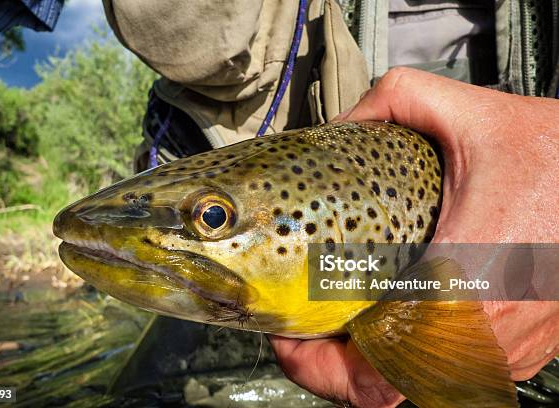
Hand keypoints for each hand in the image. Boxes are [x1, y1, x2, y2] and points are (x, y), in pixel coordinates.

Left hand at [270, 67, 558, 406]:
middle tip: (299, 339)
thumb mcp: (470, 111)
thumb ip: (395, 101)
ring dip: (369, 364)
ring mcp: (512, 344)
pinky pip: (451, 372)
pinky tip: (384, 328)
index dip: (325, 366)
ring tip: (333, 330)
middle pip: (391, 386)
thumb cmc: (555, 153)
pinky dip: (408, 360)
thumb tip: (340, 125)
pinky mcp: (522, 346)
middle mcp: (494, 323)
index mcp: (471, 272)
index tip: (290, 341)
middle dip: (334, 369)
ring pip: (421, 385)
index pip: (388, 358)